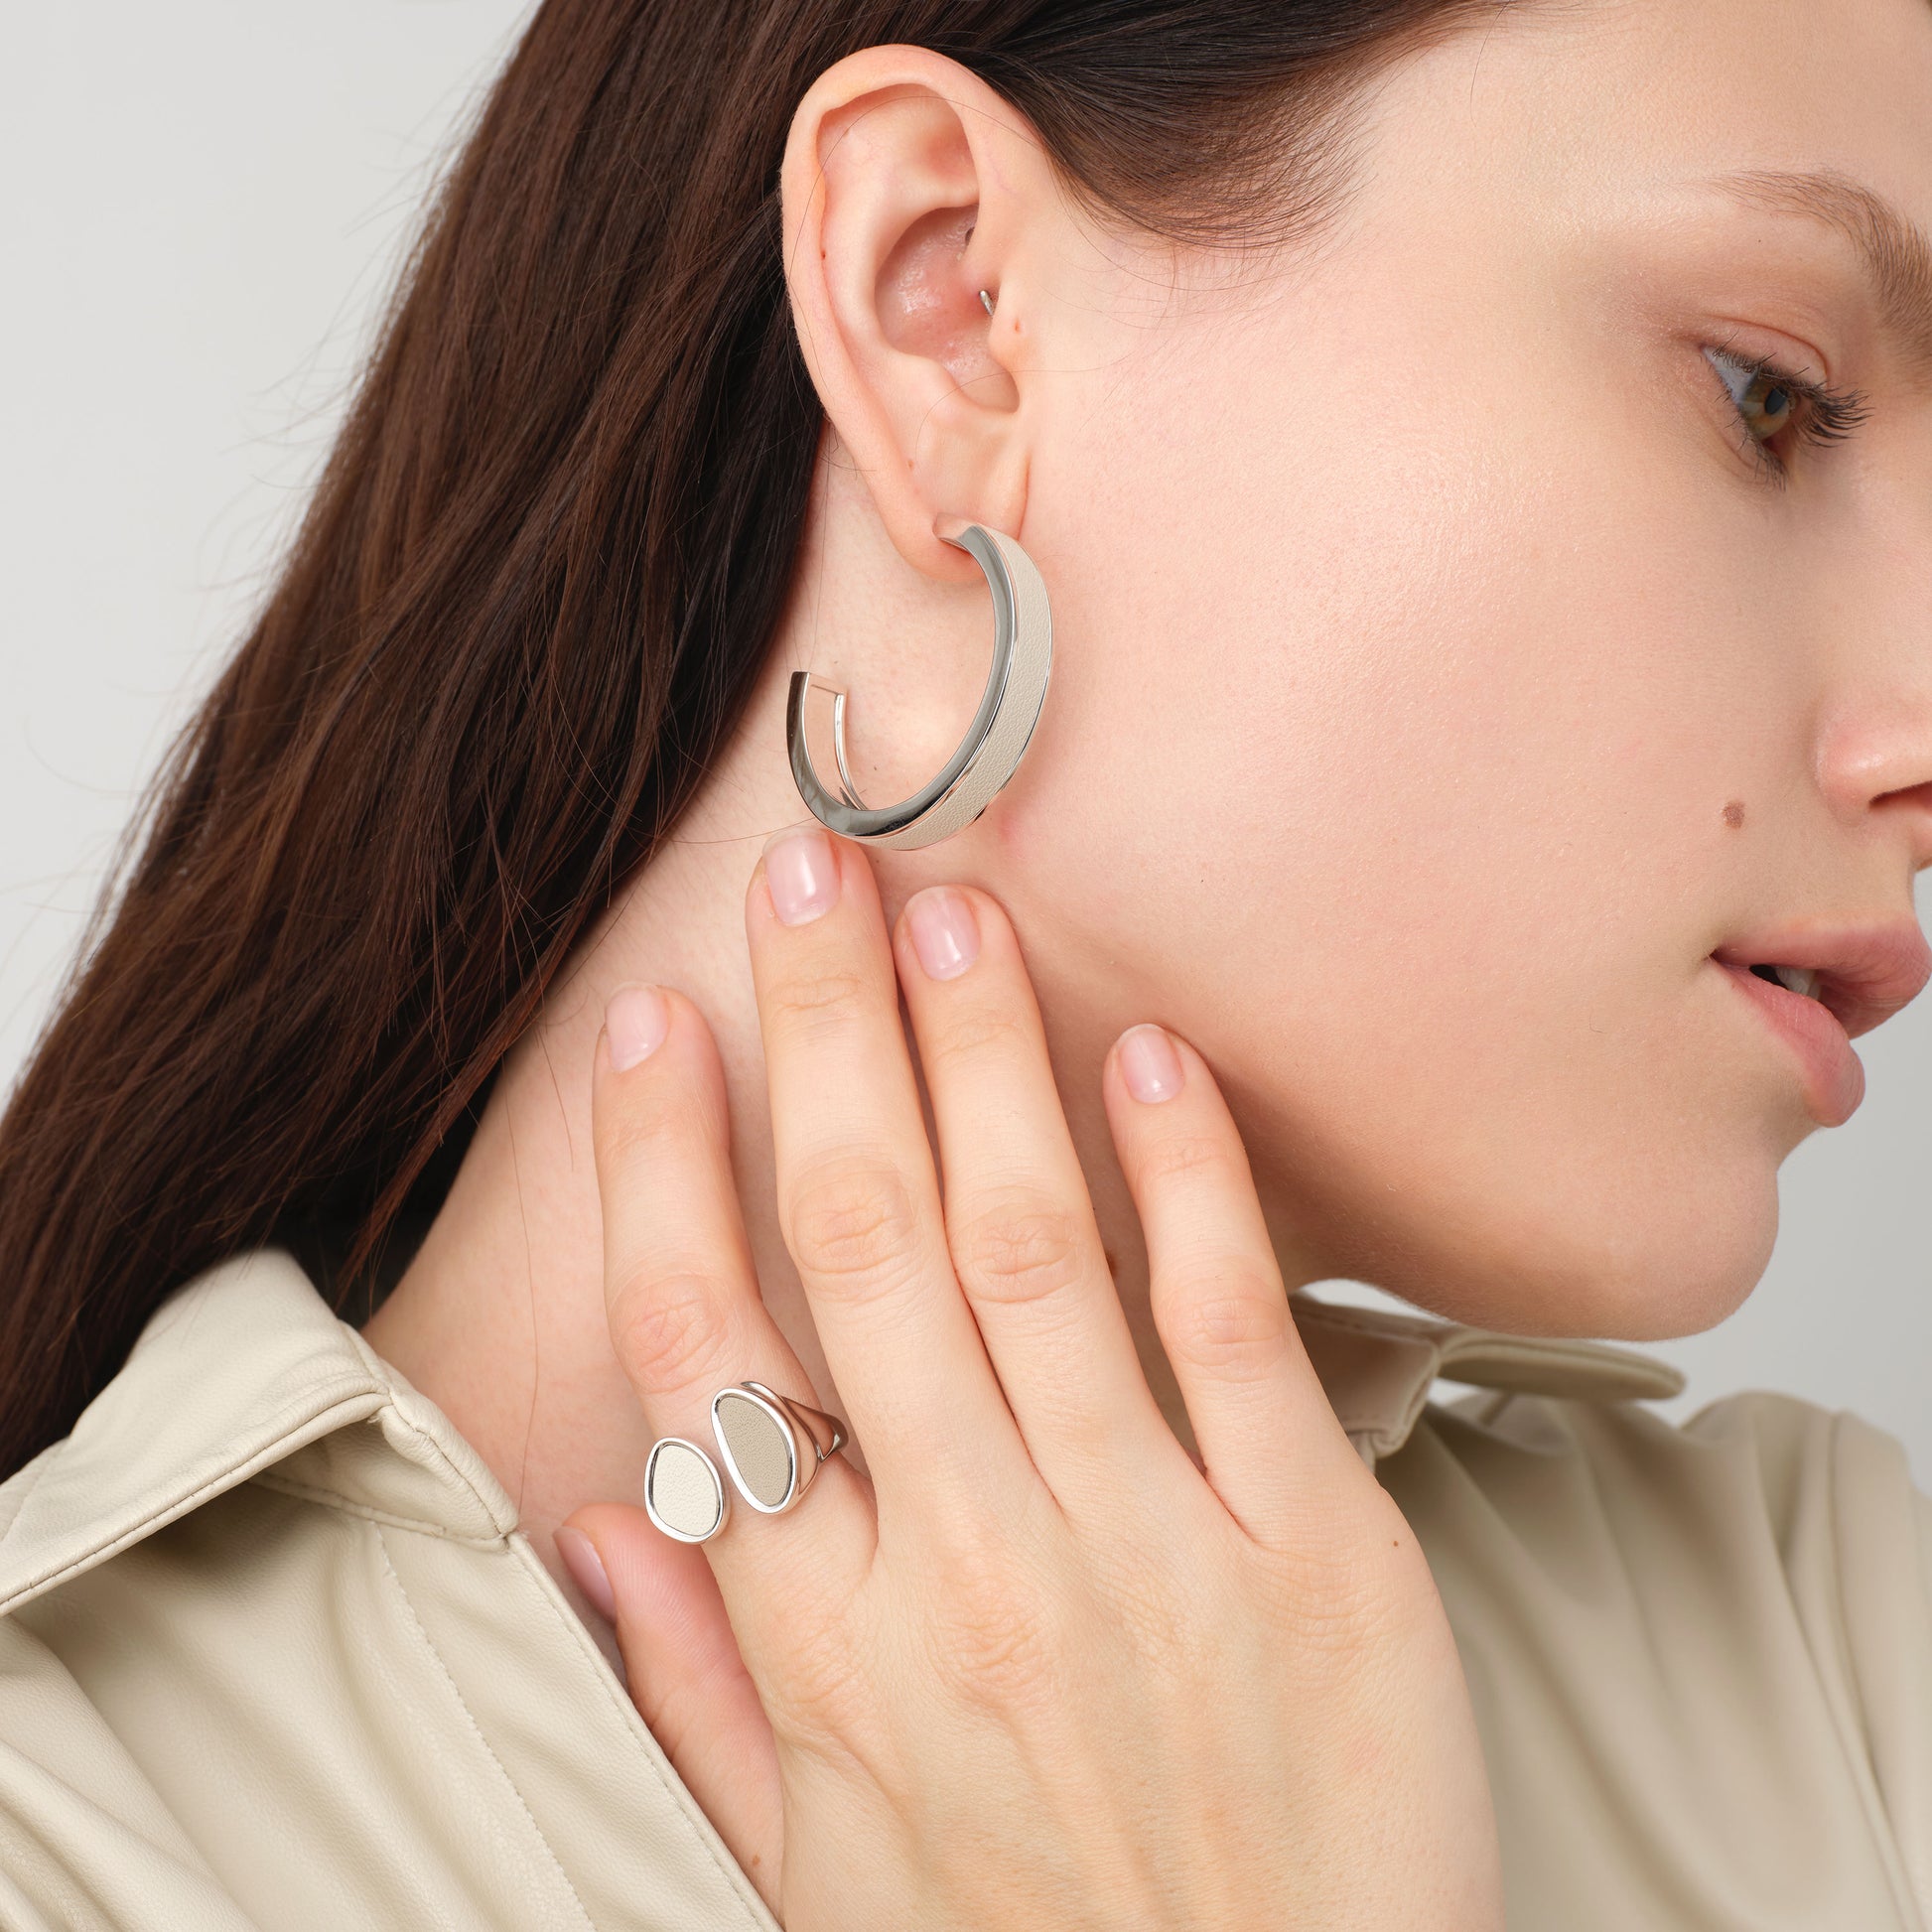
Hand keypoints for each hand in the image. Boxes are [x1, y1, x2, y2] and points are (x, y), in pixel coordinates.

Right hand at [563, 827, 1502, 1928]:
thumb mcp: (815, 1878)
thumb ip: (701, 1692)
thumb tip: (599, 1517)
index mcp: (833, 1648)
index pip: (707, 1350)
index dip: (662, 1167)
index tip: (649, 1029)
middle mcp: (971, 1572)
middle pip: (862, 1244)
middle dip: (821, 1036)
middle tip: (808, 876)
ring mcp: (1147, 1551)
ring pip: (1031, 1250)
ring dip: (979, 1061)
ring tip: (945, 915)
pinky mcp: (1313, 1555)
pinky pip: (1232, 1328)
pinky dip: (1188, 1179)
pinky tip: (1145, 1054)